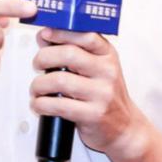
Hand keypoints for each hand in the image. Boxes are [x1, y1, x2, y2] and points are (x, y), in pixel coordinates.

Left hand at [30, 28, 147, 158]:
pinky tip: (39, 104)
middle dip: (44, 58)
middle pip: (68, 54)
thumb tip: (45, 36)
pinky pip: (59, 105)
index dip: (61, 32)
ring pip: (60, 80)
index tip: (45, 35)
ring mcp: (102, 93)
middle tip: (37, 65)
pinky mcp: (93, 114)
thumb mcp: (98, 68)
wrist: (124, 128)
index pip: (85, 35)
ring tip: (36, 90)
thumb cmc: (105, 96)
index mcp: (108, 55)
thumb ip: (74, 51)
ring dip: (39, 85)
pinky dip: (41, 104)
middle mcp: (107, 71)